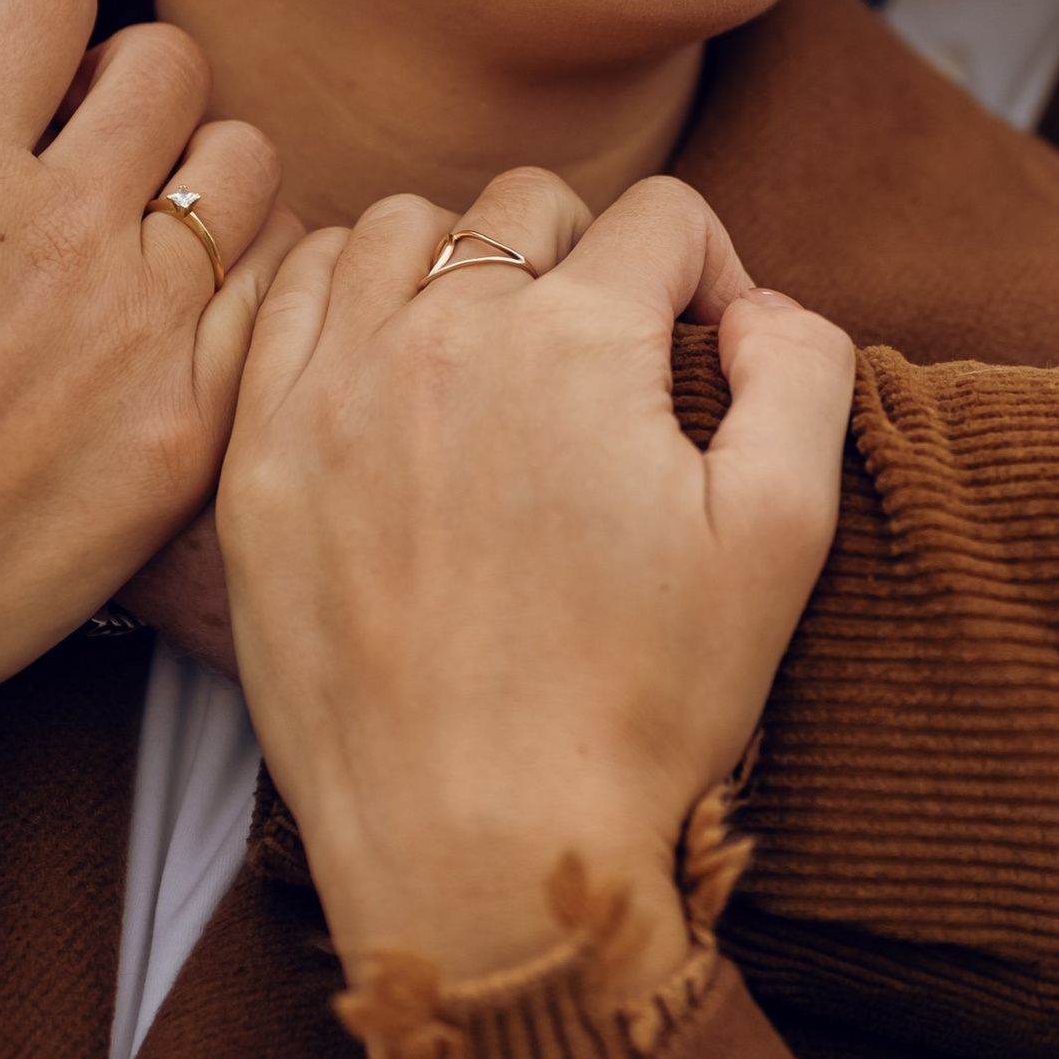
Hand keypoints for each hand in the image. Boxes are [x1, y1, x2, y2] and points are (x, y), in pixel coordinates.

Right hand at [0, 0, 258, 669]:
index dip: (22, 13)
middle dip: (129, 85)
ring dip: (209, 180)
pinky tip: (187, 335)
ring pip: (252, 168)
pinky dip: (247, 299)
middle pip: (172, 63)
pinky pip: (275, 304)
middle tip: (86, 146)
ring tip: (153, 233)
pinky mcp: (185, 432)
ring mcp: (139, 330)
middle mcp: (59, 229)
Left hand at [218, 168, 854, 999]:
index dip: (712, 275)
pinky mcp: (258, 459)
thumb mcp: (783, 535)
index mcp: (581, 343)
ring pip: (399, 228)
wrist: (481, 852)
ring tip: (495, 355)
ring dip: (461, 262)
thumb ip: (800, 373)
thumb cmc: (643, 707)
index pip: (664, 217)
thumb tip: (755, 304)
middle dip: (589, 258)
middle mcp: (444, 337)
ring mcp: (334, 391)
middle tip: (608, 370)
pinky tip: (387, 366)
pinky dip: (345, 297)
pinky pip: (290, 299)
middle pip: (528, 205)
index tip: (710, 360)